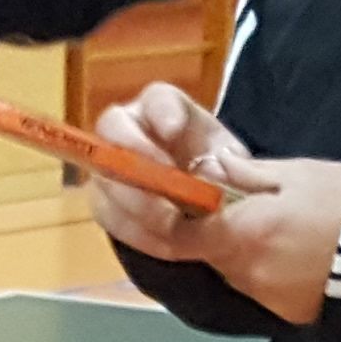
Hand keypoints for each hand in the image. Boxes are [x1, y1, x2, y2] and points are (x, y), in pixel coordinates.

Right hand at [88, 84, 238, 250]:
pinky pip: (110, 215)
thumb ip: (227, 167)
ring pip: (105, 174)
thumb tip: (210, 177)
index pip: (157, 97)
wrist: (211, 210)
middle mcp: (130, 129)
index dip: (161, 110)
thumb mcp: (235, 168)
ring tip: (172, 222)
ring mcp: (110, 166)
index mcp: (167, 111)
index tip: (174, 130)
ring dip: (136, 200)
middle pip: (112, 127)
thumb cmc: (223, 176)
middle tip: (163, 181)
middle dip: (135, 155)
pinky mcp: (106, 202)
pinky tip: (166, 243)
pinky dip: (139, 231)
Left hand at [93, 89, 340, 323]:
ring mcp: (266, 297)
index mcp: (242, 235)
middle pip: (199, 250)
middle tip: (214, 200)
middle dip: (197, 225)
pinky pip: (258, 282)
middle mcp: (245, 273)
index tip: (143, 195)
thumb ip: (242, 176)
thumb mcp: (296, 175)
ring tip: (271, 219)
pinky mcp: (287, 311)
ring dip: (233, 242)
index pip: (170, 233)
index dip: (147, 214)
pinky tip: (290, 243)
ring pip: (228, 265)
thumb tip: (203, 172)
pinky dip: (261, 261)